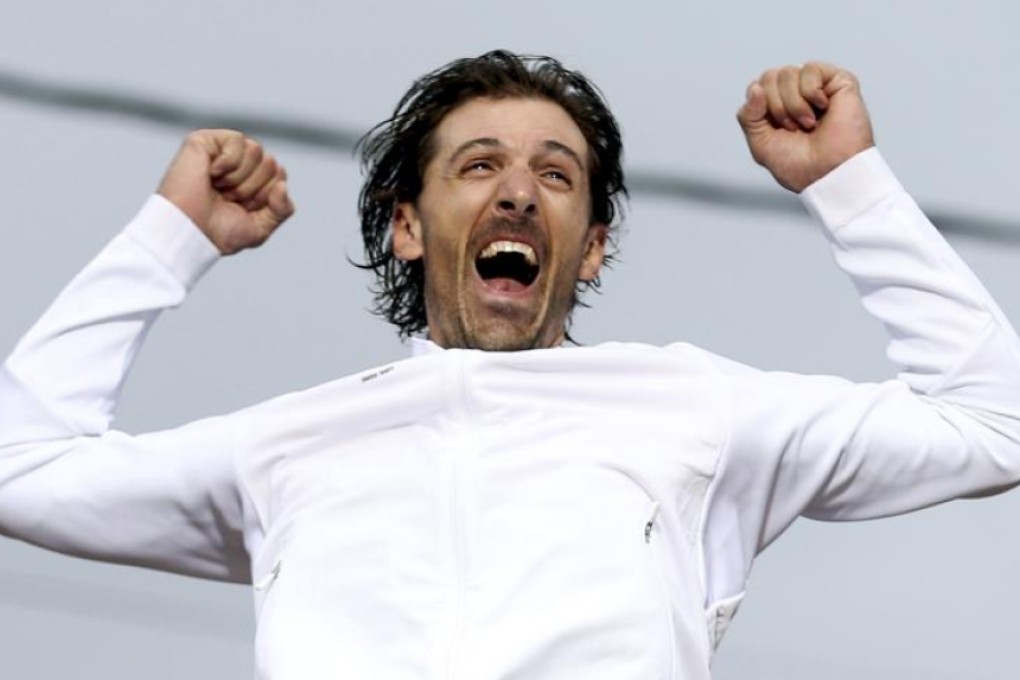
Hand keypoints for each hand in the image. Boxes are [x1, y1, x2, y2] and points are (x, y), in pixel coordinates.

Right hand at [157, 130, 294, 254]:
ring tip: (219, 188)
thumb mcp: (261, 228)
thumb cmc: (217, 233)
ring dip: (240, 178)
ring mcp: (221, 152)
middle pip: (271, 162)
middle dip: (253, 188)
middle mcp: (238, 165)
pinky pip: (238, 140)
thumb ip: (282, 209)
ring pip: (256, 150)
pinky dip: (229, 163)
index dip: (266, 197)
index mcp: (251, 182)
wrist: (189, 232)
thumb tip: (283, 184)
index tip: (244, 209)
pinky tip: (212, 174)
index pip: (280, 176)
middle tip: (228, 199)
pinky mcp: (205, 141)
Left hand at [737, 62, 874, 192]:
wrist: (829, 173)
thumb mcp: (760, 144)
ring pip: (787, 73)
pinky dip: (811, 92)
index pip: (757, 87)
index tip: (777, 130)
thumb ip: (748, 116)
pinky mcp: (837, 80)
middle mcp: (795, 93)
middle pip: (769, 77)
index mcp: (776, 107)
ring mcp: (816, 86)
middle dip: (777, 107)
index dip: (761, 108)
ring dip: (794, 104)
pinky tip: (823, 108)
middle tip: (794, 128)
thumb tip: (756, 88)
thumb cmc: (799, 165)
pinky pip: (810, 68)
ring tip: (809, 123)